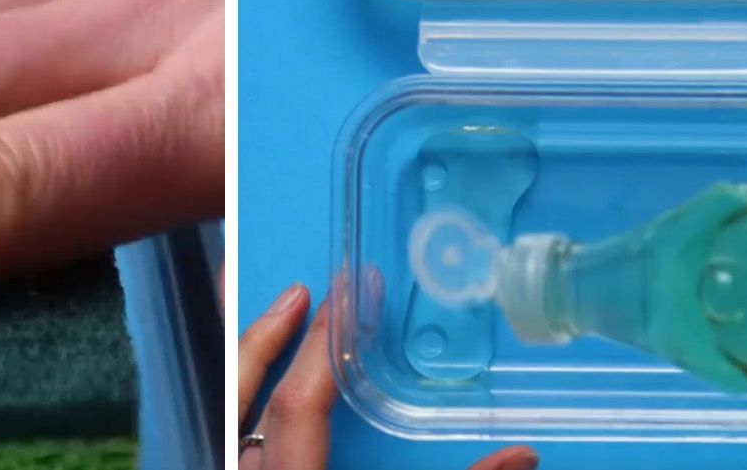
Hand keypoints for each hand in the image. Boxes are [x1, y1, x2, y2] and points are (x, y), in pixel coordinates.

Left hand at [237, 283, 538, 469]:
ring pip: (224, 416)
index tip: (349, 296)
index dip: (322, 348)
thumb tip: (522, 456)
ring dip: (248, 367)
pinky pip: (226, 442)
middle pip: (237, 396)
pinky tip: (261, 401)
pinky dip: (242, 409)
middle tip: (300, 293)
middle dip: (266, 338)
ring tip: (274, 327)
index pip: (296, 406)